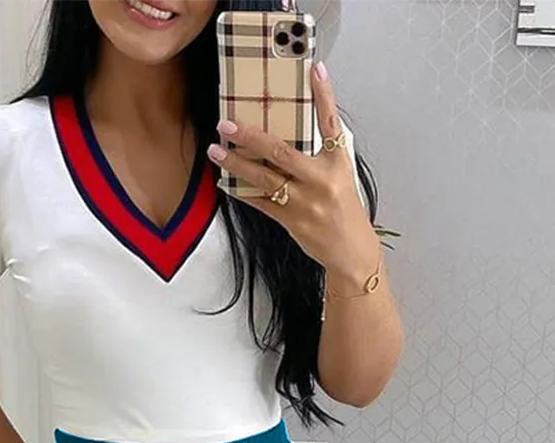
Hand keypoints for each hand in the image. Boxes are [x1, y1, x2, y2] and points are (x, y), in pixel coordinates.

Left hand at [207, 61, 380, 291]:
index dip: (324, 95)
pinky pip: (260, 202)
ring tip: (216, 150)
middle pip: (280, 151)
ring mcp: (303, 201)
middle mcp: (320, 179)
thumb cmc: (345, 211)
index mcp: (336, 163)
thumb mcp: (342, 175)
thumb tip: (295, 132)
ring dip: (235, 163)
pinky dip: (241, 191)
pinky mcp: (290, 220)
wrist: (350, 250)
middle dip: (249, 136)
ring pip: (263, 177)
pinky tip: (225, 182)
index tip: (314, 70)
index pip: (330, 122)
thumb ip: (321, 154)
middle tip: (227, 123)